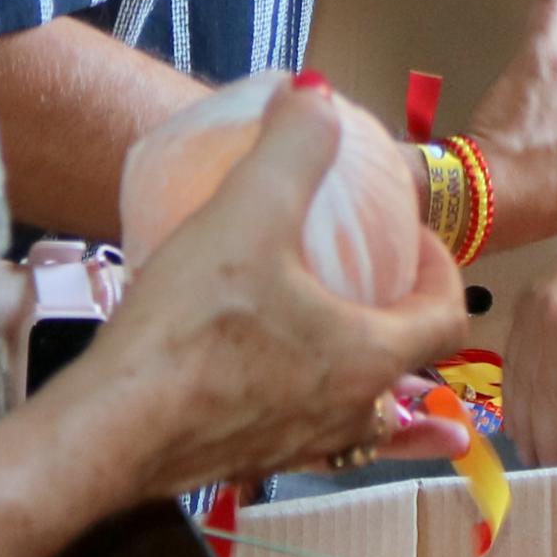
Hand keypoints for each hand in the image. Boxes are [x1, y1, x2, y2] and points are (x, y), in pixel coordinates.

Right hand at [81, 84, 469, 497]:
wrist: (109, 430)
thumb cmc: (191, 328)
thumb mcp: (248, 214)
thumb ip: (292, 147)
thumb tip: (316, 95)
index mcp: (369, 358)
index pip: (447, 316)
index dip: (440, 269)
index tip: (409, 238)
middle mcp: (347, 413)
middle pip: (405, 367)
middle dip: (396, 315)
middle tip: (367, 272)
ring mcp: (298, 447)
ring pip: (356, 409)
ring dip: (357, 367)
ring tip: (325, 324)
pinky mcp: (246, 461)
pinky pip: (301, 432)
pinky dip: (304, 401)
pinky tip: (263, 374)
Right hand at [502, 216, 556, 464]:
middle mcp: (552, 321)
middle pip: (542, 399)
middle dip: (549, 442)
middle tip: (554, 472)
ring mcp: (531, 313)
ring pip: (520, 386)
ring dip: (527, 427)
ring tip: (535, 457)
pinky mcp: (521, 309)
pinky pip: (511, 364)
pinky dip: (515, 398)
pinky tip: (521, 424)